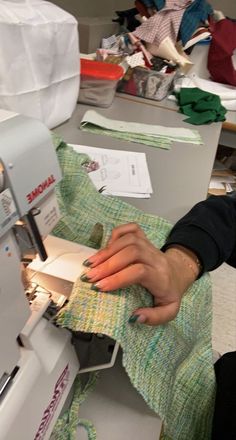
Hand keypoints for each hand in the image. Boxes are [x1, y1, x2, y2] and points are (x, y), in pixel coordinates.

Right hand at [81, 223, 198, 325]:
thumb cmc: (169, 292)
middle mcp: (156, 258)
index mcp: (161, 277)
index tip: (99, 287)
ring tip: (90, 264)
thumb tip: (135, 317)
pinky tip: (105, 247)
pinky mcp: (144, 238)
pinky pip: (130, 229)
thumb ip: (155, 317)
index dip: (118, 278)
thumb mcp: (169, 310)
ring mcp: (150, 245)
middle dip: (108, 264)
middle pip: (132, 252)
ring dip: (107, 250)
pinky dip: (116, 234)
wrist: (179, 272)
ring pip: (129, 240)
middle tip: (89, 276)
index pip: (139, 271)